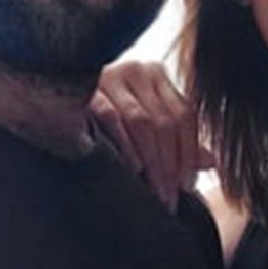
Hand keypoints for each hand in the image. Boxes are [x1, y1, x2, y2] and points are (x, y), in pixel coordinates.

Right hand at [91, 60, 213, 211]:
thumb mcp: (148, 120)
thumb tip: (212, 162)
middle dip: (170, 165)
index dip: (189, 152)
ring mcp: (111, 76)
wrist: (56, 92)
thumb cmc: (110, 113)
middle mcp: (138, 70)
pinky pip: (110, 117)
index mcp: (157, 75)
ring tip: (156, 190)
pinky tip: (132, 168)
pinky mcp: (87, 88)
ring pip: (142, 121)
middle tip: (170, 198)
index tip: (188, 186)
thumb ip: (178, 141)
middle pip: (165, 121)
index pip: (184, 114)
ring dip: (152, 161)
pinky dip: (124, 145)